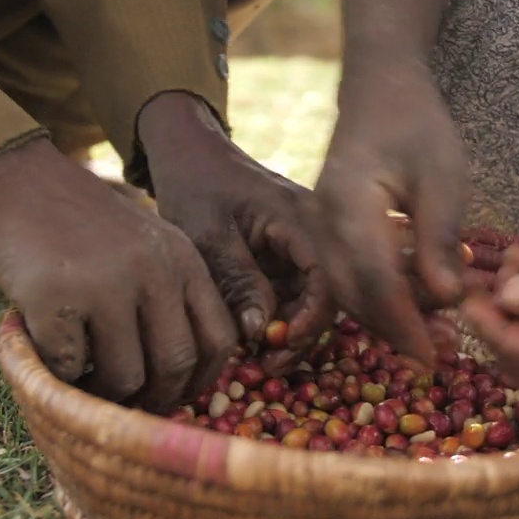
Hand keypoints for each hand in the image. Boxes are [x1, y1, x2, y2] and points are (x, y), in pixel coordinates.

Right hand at [0, 138, 237, 412]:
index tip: (181, 395)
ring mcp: (105, 283)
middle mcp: (153, 271)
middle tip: (130, 405)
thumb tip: (182, 379)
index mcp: (184, 260)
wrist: (16, 179)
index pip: (219, 339)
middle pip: (175, 365)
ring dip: (104, 392)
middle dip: (155, 398)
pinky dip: (60, 372)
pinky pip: (69, 367)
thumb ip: (170, 296)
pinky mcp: (54, 296)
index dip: (203, 380)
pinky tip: (50, 352)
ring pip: (125, 376)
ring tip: (86, 379)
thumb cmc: (82, 226)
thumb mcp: (148, 246)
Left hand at [137, 93, 331, 373]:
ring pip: (314, 302)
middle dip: (302, 335)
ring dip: (292, 333)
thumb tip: (261, 332)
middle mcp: (315, 232)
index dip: (309, 318)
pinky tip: (258, 341)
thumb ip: (238, 280)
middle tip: (267, 365)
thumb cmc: (195, 187)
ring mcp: (305, 246)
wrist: (190, 154)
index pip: (326, 276)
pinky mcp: (292, 258)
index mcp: (301, 219)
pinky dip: (282, 321)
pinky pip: (297, 296)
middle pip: (327, 295)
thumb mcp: (207, 234)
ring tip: (262, 360)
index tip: (278, 342)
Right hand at [308, 60, 470, 364]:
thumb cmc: (416, 124)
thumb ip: (440, 238)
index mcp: (347, 205)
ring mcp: (318, 228)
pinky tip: (418, 305)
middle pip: (354, 297)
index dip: (404, 325)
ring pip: (348, 293)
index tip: (434, 357)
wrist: (378, 89)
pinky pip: (348, 277)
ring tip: (435, 336)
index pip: (374, 282)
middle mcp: (321, 222)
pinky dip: (381, 298)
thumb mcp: (443, 176)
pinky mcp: (327, 233)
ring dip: (389, 319)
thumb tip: (447, 299)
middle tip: (440, 356)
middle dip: (396, 331)